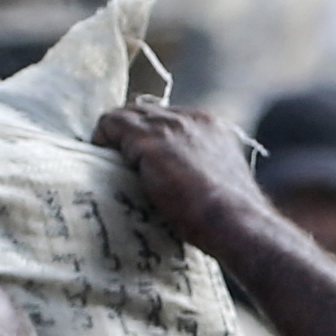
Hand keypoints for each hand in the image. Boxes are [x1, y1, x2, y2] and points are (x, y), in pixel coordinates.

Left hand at [96, 101, 290, 266]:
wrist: (236, 223)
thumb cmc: (230, 219)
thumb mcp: (219, 186)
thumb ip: (201, 172)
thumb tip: (183, 185)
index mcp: (214, 127)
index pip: (171, 119)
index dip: (153, 138)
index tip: (145, 162)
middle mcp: (193, 118)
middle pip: (147, 113)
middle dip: (131, 134)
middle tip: (121, 162)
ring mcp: (171, 126)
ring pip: (127, 114)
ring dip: (115, 137)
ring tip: (107, 161)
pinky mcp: (150, 139)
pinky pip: (111, 124)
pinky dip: (102, 138)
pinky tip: (99, 159)